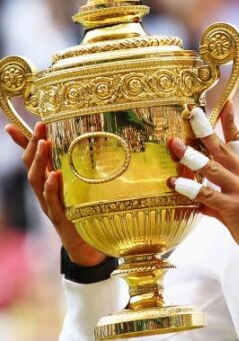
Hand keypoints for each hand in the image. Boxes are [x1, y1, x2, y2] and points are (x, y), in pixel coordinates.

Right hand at [5, 123, 104, 265]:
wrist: (88, 249)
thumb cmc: (85, 216)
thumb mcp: (82, 190)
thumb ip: (80, 174)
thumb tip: (91, 150)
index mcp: (50, 184)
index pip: (32, 160)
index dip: (22, 143)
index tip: (11, 126)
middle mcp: (45, 193)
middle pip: (32, 166)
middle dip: (32, 145)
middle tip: (40, 127)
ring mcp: (51, 206)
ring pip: (37, 181)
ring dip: (40, 161)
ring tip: (43, 144)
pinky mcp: (61, 218)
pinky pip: (52, 201)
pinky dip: (52, 188)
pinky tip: (55, 175)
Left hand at [167, 101, 238, 268]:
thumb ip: (221, 198)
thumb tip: (200, 200)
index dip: (232, 122)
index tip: (225, 103)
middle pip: (224, 148)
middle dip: (205, 130)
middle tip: (190, 112)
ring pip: (213, 168)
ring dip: (191, 155)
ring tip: (173, 145)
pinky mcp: (235, 209)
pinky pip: (208, 195)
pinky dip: (190, 188)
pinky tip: (175, 183)